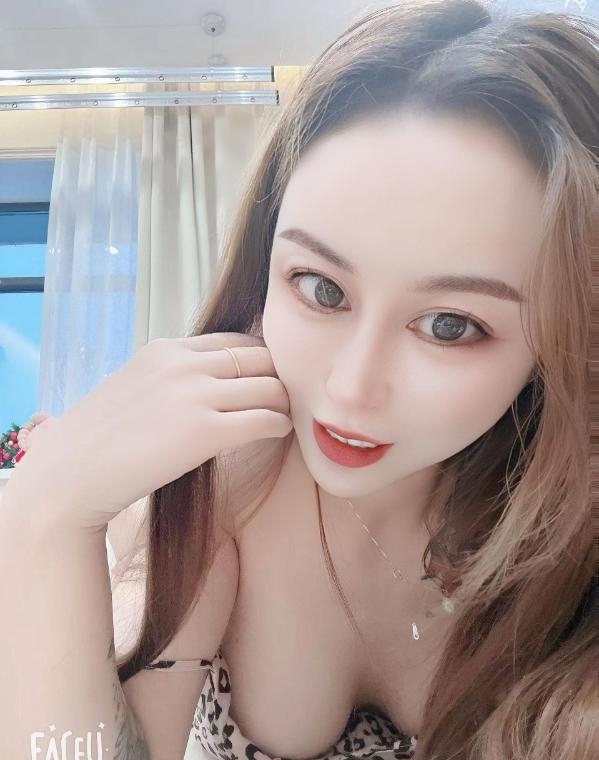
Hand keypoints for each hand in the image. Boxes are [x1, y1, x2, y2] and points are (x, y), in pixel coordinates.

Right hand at [7, 333, 292, 529]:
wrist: (69, 475)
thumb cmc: (97, 441)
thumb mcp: (134, 386)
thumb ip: (171, 378)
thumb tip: (206, 387)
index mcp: (166, 349)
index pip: (233, 341)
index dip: (257, 360)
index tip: (266, 379)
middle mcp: (183, 364)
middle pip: (259, 357)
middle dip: (278, 376)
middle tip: (284, 398)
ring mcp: (195, 395)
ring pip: (269, 386)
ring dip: (283, 402)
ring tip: (283, 417)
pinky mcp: (204, 432)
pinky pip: (265, 419)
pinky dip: (279, 425)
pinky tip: (278, 433)